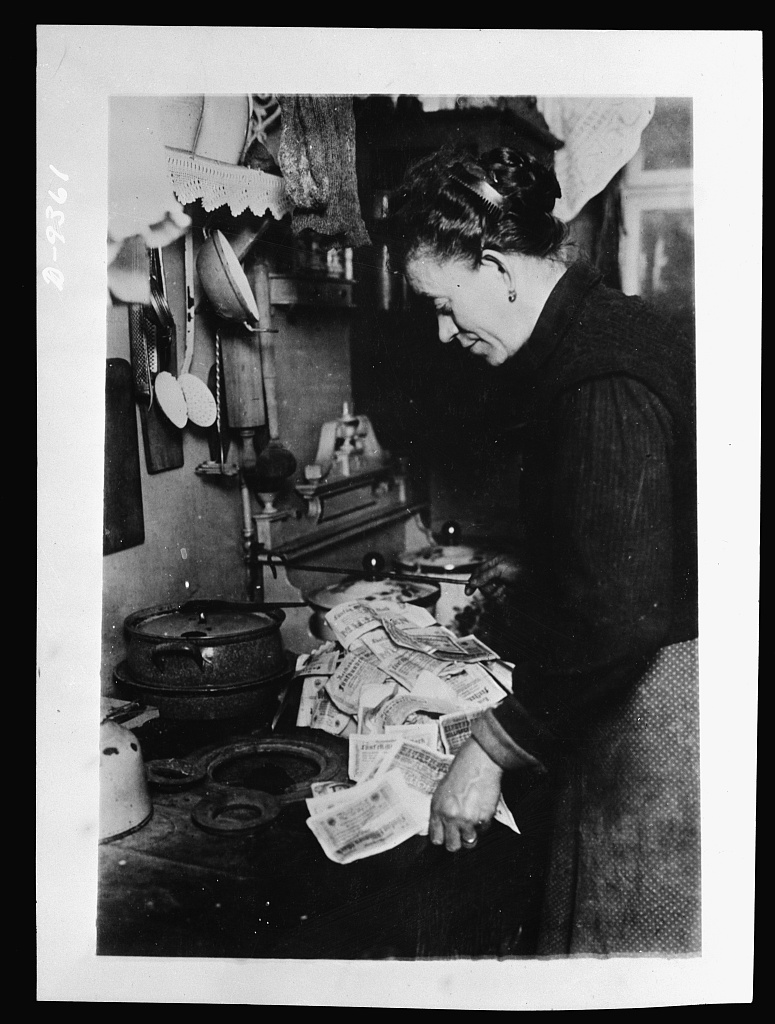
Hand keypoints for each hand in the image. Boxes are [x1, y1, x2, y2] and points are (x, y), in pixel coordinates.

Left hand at [429, 737, 503, 851]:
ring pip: (469, 843)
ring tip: (472, 823)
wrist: (478, 763)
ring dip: (471, 835)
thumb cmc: (460, 772)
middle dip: (457, 842)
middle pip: (452, 846)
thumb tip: (441, 826)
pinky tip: (481, 811)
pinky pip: (483, 831)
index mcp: (438, 810)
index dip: (442, 839)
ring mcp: (468, 820)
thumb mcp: (442, 791)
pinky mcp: (484, 818)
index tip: (446, 836)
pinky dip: (483, 824)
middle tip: (460, 835)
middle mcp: (451, 818)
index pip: (436, 839)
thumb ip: (441, 811)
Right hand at [464, 554, 521, 598]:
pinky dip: (501, 597)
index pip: (477, 573)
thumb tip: (472, 583)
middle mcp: (495, 575)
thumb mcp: (500, 568)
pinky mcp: (506, 594)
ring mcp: (500, 585)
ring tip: (505, 587)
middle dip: (487, 587)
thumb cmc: (520, 568)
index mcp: (493, 565)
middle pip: (481, 586)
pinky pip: (497, 600)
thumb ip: (484, 575)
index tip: (468, 592)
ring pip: (489, 594)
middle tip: (496, 584)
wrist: (535, 577)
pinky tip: (508, 592)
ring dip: (495, 592)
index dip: (471, 582)